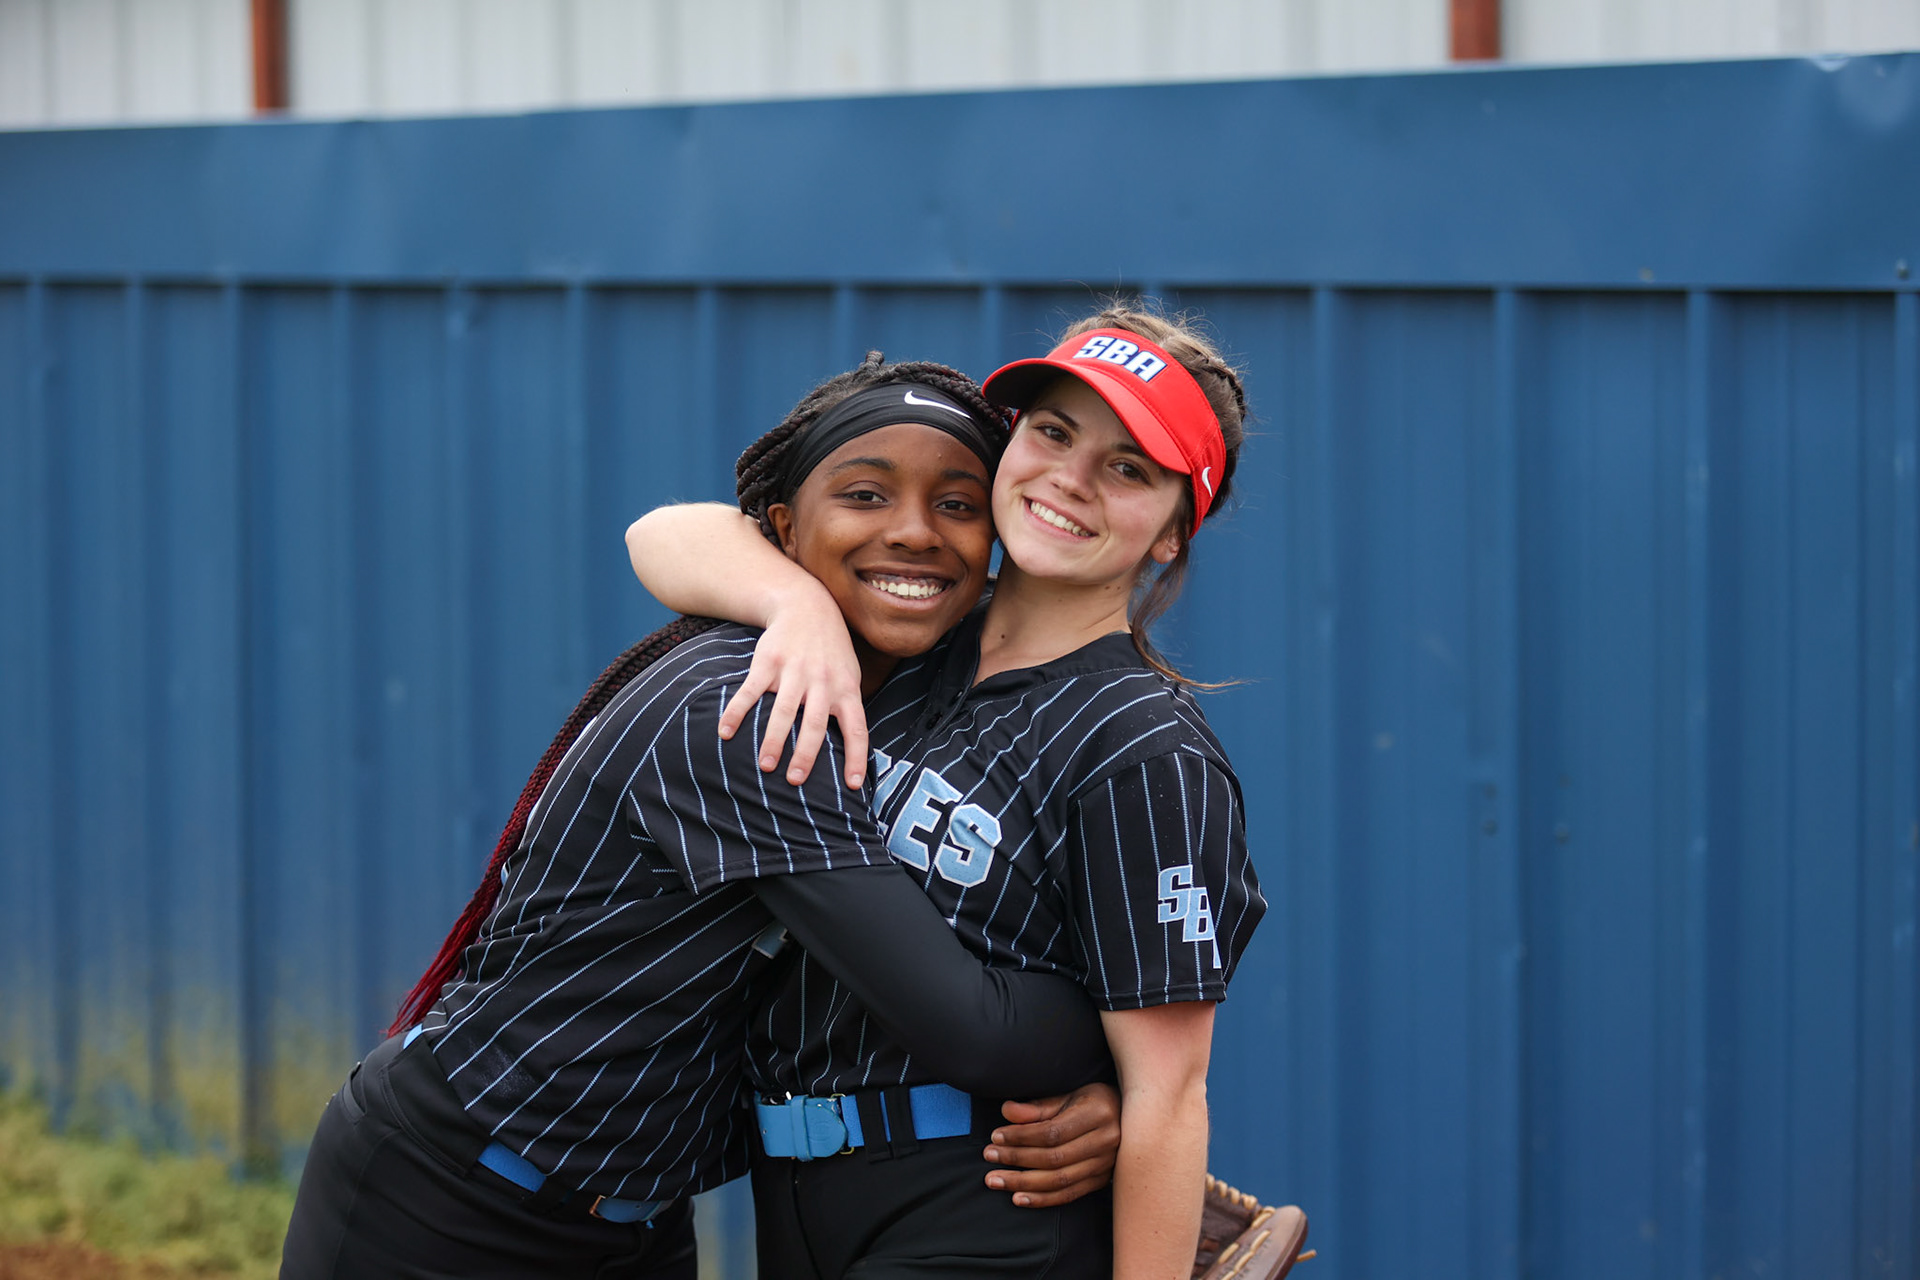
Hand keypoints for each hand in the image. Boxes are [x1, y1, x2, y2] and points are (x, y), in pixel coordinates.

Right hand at [717, 589, 867, 787]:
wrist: (807, 606)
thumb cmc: (831, 652)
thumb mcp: (849, 675)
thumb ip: (847, 707)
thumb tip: (850, 752)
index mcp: (846, 689)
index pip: (856, 728)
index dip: (855, 757)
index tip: (850, 785)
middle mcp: (822, 682)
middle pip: (815, 724)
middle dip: (805, 754)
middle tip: (794, 781)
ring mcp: (794, 672)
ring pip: (784, 711)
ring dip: (773, 740)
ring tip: (765, 765)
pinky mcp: (768, 663)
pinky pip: (751, 691)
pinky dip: (736, 712)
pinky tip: (725, 732)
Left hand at [981, 1082, 1120, 1208]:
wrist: (1131, 1119)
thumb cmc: (1094, 1101)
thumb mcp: (1069, 1095)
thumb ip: (1039, 1107)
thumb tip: (1007, 1112)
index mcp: (1098, 1114)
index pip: (1052, 1132)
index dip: (1021, 1136)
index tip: (996, 1136)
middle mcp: (1106, 1142)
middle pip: (1054, 1158)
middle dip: (1016, 1159)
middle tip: (989, 1156)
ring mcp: (1106, 1165)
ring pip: (1059, 1181)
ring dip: (1023, 1183)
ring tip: (995, 1180)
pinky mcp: (1101, 1182)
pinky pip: (1069, 1195)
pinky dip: (1042, 1199)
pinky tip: (1018, 1198)